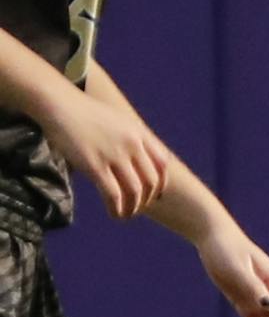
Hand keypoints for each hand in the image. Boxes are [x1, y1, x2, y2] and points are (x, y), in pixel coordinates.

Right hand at [39, 88, 168, 218]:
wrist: (57, 102)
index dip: (161, 183)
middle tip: (136, 206)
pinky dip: (117, 209)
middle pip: (151, 181)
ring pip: (135, 192)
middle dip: (147, 199)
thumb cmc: (84, 113)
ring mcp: (114, 154)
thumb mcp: (117, 121)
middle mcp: (131, 144)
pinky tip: (114, 214)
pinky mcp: (95, 165)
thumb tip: (140, 163)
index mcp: (139, 133)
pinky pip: (113, 195)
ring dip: (133, 208)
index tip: (154, 194)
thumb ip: (132, 140)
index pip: (162, 164)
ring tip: (125, 213)